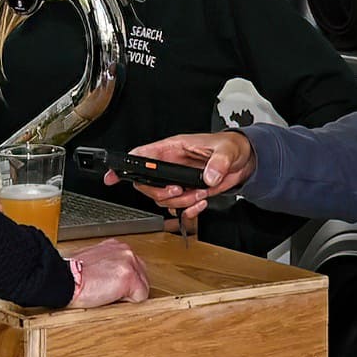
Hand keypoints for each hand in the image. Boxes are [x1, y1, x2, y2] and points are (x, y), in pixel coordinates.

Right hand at [65, 238, 150, 306]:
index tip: (110, 286)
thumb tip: (111, 279)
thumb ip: (107, 266)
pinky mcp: (130, 276)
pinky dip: (127, 302)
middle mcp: (125, 251)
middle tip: (107, 291)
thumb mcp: (92, 263)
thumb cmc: (72, 275)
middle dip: (129, 288)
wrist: (64, 279)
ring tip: (106, 293)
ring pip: (142, 287)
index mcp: (115, 246)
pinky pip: (140, 297)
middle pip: (142, 277)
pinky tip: (110, 296)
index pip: (134, 268)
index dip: (122, 282)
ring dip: (127, 295)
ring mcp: (129, 262)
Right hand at [105, 131, 254, 219]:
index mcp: (173, 148)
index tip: (112, 175)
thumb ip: (218, 162)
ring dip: (181, 202)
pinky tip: (202, 202)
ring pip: (163, 199)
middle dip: (160, 193)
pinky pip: (179, 207)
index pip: (141, 155)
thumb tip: (209, 175)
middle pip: (147, 184)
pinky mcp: (188, 192)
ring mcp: (178, 180)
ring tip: (200, 193)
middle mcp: (171, 165)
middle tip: (178, 191)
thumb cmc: (231, 146)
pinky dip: (190, 210)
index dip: (124, 165)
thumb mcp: (226, 150)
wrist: (244, 160)